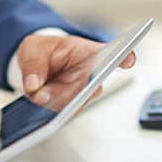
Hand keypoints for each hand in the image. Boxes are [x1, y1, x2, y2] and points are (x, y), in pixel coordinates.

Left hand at [17, 34, 135, 109]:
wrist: (36, 62)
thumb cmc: (42, 50)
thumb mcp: (33, 49)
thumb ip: (34, 66)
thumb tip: (34, 86)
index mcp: (87, 53)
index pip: (110, 53)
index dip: (122, 57)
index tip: (127, 60)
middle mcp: (91, 73)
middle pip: (89, 87)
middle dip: (63, 93)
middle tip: (42, 94)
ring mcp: (83, 91)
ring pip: (76, 103)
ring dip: (54, 102)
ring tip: (38, 95)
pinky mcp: (73, 104)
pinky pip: (66, 112)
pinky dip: (51, 109)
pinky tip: (41, 103)